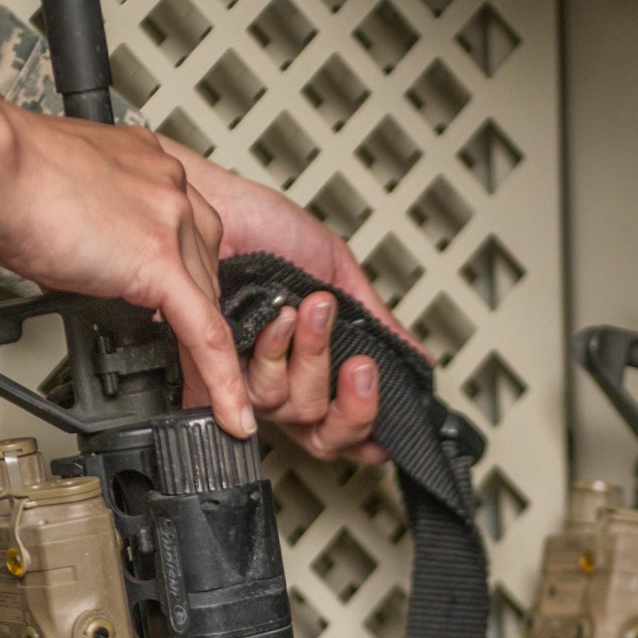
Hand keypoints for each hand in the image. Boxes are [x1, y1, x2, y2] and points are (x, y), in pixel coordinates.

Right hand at [0, 94, 254, 436]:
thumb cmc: (6, 175)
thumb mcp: (63, 203)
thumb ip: (90, 233)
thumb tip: (81, 269)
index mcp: (148, 168)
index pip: (186, 234)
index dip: (187, 281)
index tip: (179, 312)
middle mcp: (170, 188)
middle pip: (205, 271)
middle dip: (199, 322)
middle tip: (192, 366)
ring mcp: (172, 222)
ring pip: (209, 304)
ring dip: (211, 359)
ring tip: (206, 400)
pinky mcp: (161, 262)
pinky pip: (203, 332)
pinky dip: (219, 378)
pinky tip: (225, 410)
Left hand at [165, 139, 402, 462]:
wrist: (224, 205)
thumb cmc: (268, 229)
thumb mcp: (338, 274)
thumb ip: (375, 321)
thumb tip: (418, 358)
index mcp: (314, 366)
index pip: (342, 424)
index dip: (365, 430)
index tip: (387, 433)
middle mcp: (282, 380)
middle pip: (323, 431)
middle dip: (351, 399)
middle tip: (361, 364)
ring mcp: (250, 376)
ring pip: (294, 407)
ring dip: (312, 356)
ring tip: (314, 309)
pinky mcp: (219, 366)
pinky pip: (255, 388)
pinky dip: (278, 350)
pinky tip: (282, 319)